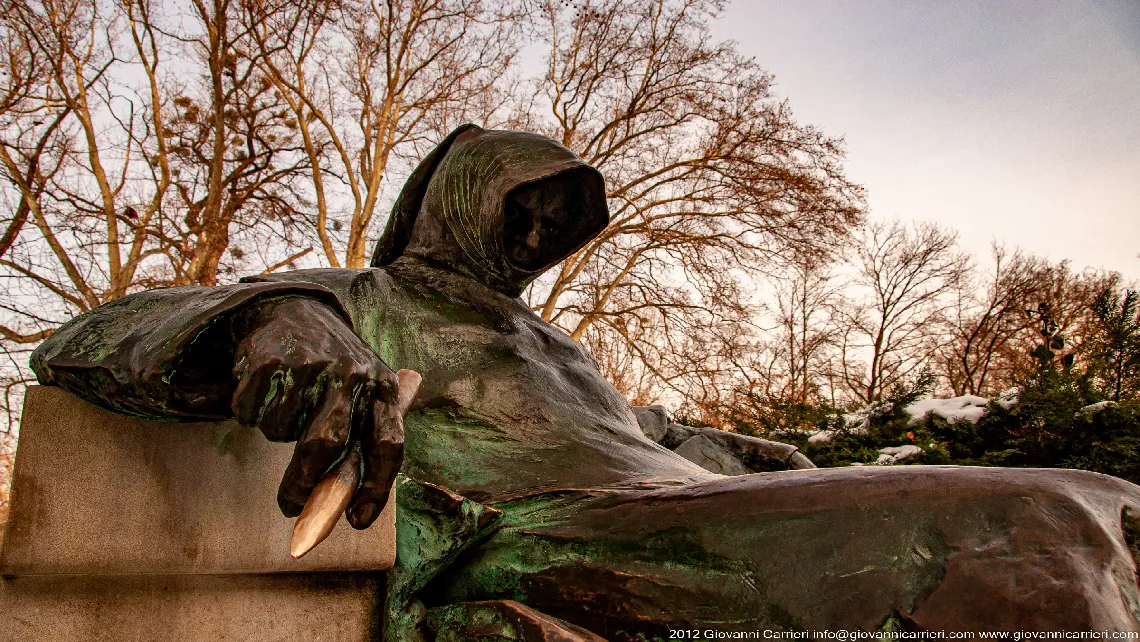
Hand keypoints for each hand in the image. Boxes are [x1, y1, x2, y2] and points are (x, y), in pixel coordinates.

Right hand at [230, 297, 403, 528]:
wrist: (297, 312)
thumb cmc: (335, 373)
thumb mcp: (363, 397)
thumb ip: (360, 443)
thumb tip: (343, 512)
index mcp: (382, 389)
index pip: (388, 445)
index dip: (375, 488)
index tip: (357, 522)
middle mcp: (352, 374)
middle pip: (325, 444)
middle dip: (304, 483)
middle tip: (291, 505)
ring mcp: (313, 363)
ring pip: (281, 430)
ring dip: (275, 431)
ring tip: (285, 406)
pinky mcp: (272, 358)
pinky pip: (251, 411)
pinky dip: (249, 412)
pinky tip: (263, 390)